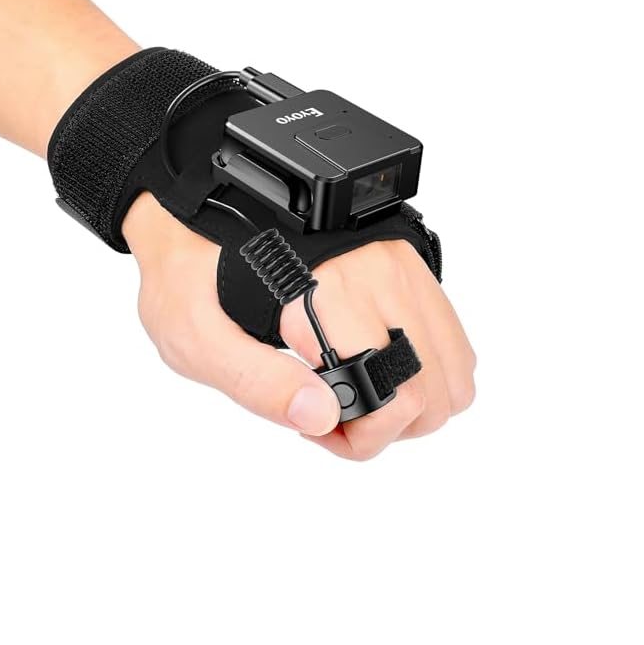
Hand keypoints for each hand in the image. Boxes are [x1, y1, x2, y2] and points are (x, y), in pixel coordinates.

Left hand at [123, 192, 475, 459]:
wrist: (197, 207)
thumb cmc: (188, 275)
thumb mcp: (197, 339)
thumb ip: (258, 384)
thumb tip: (324, 417)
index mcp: (330, 292)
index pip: (398, 395)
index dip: (364, 436)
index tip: (316, 428)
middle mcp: (379, 270)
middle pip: (437, 391)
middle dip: (391, 426)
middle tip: (329, 416)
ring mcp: (401, 264)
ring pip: (455, 367)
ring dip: (414, 402)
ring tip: (348, 392)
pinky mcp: (408, 263)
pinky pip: (449, 336)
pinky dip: (425, 371)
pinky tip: (370, 366)